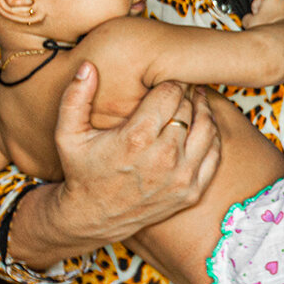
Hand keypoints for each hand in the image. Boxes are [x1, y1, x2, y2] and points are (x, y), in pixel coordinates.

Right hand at [48, 63, 221, 241]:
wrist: (92, 218)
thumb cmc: (81, 171)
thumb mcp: (68, 135)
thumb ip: (75, 98)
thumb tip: (87, 66)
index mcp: (136, 138)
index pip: (170, 94)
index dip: (170, 81)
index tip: (166, 77)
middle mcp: (164, 157)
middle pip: (189, 108)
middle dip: (186, 93)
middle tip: (181, 86)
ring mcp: (181, 177)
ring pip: (208, 128)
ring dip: (204, 110)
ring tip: (194, 100)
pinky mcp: (192, 192)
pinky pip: (214, 154)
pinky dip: (212, 136)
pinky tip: (201, 126)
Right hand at [244, 0, 283, 38]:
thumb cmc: (269, 33)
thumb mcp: (249, 24)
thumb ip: (247, 19)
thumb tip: (247, 19)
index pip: (259, 3)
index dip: (256, 14)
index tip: (257, 21)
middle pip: (275, 8)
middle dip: (271, 16)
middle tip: (269, 29)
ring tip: (281, 34)